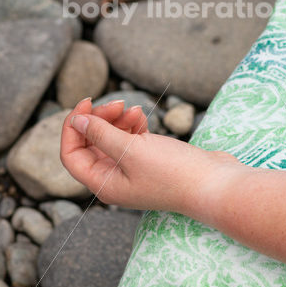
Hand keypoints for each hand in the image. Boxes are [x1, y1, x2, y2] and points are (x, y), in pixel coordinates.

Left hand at [60, 98, 241, 214]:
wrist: (213, 183)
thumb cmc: (172, 171)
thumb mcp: (131, 150)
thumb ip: (100, 134)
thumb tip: (76, 121)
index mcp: (103, 184)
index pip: (72, 154)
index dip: (73, 127)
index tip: (87, 103)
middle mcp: (115, 179)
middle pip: (91, 145)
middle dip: (99, 120)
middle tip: (118, 103)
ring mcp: (133, 170)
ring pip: (112, 139)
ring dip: (117, 120)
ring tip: (134, 109)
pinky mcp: (150, 160)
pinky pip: (130, 139)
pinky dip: (132, 125)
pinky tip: (141, 116)